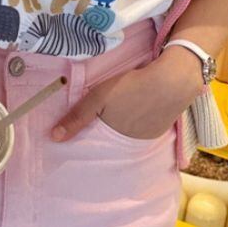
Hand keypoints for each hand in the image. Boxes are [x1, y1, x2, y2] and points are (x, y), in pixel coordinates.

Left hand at [51, 46, 203, 141]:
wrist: (173, 79)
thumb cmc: (132, 87)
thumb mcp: (99, 97)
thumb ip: (77, 117)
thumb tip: (53, 138)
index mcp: (116, 138)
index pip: (98, 146)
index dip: (90, 141)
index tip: (82, 139)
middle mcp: (133, 144)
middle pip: (114, 142)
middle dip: (107, 135)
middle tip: (103, 121)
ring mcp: (150, 136)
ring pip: (130, 135)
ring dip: (124, 128)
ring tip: (121, 114)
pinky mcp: (163, 127)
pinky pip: (145, 129)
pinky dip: (140, 122)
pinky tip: (138, 109)